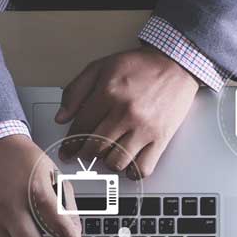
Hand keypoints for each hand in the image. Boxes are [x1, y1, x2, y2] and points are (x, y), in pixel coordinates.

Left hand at [57, 47, 199, 177]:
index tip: (67, 151)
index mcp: (108, 93)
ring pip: (117, 162)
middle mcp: (125, 113)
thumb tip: (61, 117)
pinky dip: (133, 172)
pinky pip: (143, 168)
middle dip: (85, 155)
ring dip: (108, 163)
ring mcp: (144, 128)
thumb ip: (76, 91)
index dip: (69, 143)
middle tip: (84, 156)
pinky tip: (129, 165)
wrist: (175, 64)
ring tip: (107, 156)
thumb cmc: (140, 66)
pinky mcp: (161, 138)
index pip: (81, 127)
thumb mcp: (101, 67)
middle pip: (96, 147)